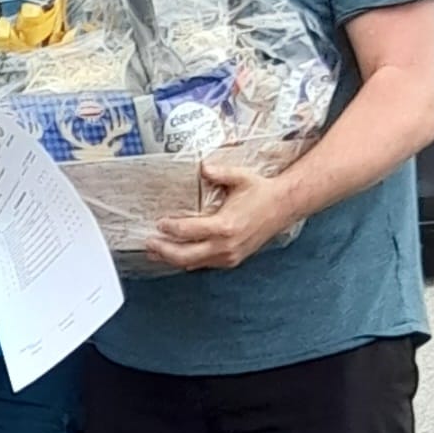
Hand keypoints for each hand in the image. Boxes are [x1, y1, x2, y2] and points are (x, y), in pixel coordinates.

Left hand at [147, 158, 297, 270]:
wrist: (284, 207)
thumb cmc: (262, 192)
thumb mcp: (240, 177)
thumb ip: (219, 172)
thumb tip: (202, 167)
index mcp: (225, 225)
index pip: (188, 231)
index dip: (170, 229)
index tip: (159, 223)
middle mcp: (226, 245)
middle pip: (185, 255)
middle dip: (163, 250)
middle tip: (148, 243)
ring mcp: (229, 256)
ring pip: (193, 263)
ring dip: (172, 258)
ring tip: (155, 252)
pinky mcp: (233, 260)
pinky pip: (204, 264)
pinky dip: (188, 261)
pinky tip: (177, 256)